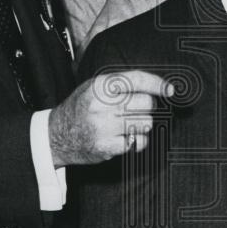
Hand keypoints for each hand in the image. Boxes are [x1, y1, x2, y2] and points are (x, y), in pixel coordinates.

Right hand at [49, 71, 173, 166]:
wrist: (56, 135)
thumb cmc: (82, 108)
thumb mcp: (95, 86)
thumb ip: (122, 84)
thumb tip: (158, 87)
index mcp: (100, 86)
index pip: (137, 80)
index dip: (158, 84)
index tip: (171, 90)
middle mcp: (101, 105)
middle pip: (146, 103)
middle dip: (148, 107)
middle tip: (137, 110)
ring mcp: (103, 127)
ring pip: (145, 123)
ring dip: (143, 125)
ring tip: (129, 124)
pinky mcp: (106, 147)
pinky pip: (138, 143)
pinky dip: (137, 141)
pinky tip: (126, 137)